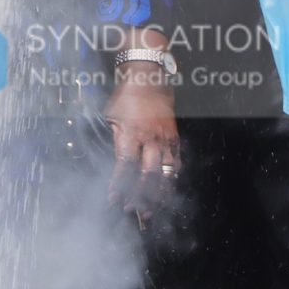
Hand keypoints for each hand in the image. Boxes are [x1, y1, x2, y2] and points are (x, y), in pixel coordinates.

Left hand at [105, 65, 181, 226]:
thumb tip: (117, 164)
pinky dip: (171, 179)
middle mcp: (151, 138)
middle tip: (134, 211)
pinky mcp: (175, 137)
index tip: (113, 200)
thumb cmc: (126, 96)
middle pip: (147, 175)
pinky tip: (167, 190)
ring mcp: (165, 139)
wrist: (148, 77)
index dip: (119, 185)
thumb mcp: (112, 117)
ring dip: (158, 194)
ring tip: (152, 210)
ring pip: (165, 173)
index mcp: (131, 133)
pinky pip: (176, 163)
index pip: (125, 166)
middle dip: (141, 197)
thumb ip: (116, 141)